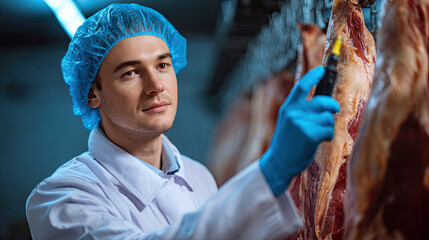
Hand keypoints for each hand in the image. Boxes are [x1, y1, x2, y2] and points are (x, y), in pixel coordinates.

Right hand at [259, 66, 339, 195]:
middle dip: (332, 105)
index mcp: (288, 108)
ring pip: (327, 118)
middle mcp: (293, 113)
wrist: (278, 162)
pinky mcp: (309, 135)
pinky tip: (317, 142)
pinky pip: (328, 130)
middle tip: (334, 108)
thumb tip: (323, 101)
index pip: (301, 87)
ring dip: (328, 127)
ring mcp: (300, 123)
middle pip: (322, 102)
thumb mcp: (289, 122)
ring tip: (318, 135)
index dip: (313, 76)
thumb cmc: (287, 143)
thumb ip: (301, 110)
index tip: (322, 69)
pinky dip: (327, 137)